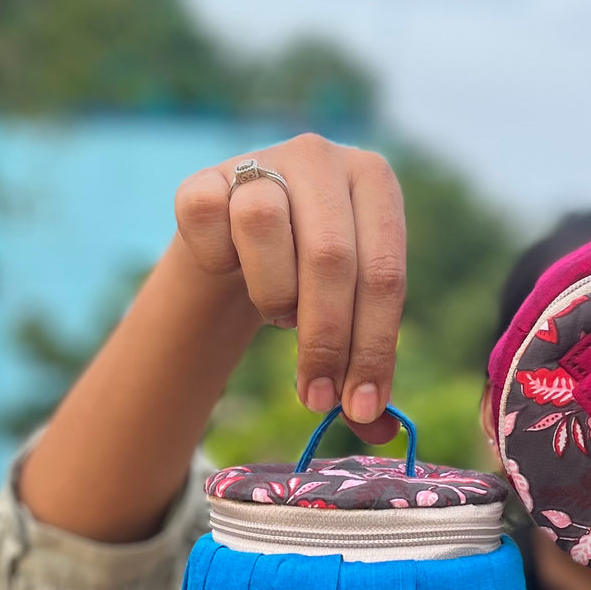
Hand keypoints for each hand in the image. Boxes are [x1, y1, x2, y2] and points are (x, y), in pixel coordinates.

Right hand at [173, 134, 405, 443]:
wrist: (241, 247)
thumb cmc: (311, 284)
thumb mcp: (351, 316)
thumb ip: (367, 370)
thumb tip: (382, 432)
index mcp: (376, 182)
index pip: (386, 273)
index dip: (374, 348)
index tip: (359, 407)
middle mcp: (322, 157)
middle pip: (331, 257)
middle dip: (326, 342)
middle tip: (316, 399)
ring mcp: (261, 159)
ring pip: (264, 224)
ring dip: (274, 294)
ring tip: (280, 312)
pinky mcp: (205, 177)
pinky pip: (209, 221)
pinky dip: (221, 263)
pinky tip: (232, 271)